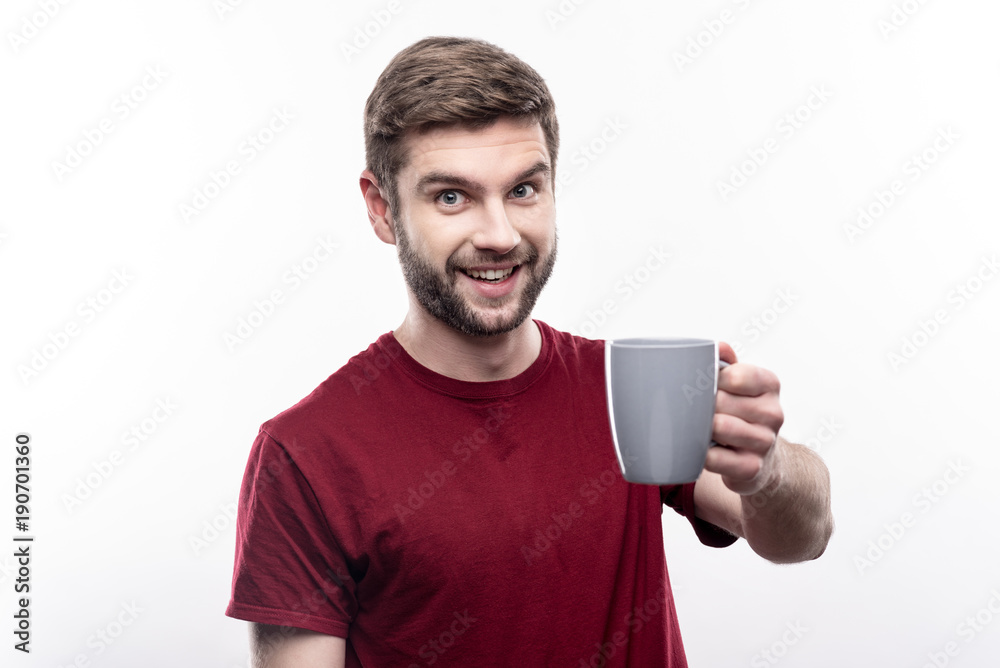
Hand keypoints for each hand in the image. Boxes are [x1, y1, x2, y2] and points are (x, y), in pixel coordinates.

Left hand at [704, 342, 784, 495]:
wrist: (761, 458)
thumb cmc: (741, 413)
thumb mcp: (739, 384)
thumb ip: (727, 363)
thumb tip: (718, 347)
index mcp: (770, 384)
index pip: (736, 375)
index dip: (713, 380)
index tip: (705, 386)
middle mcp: (773, 412)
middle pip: (722, 401)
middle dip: (702, 406)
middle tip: (693, 410)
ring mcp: (765, 441)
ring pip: (720, 427)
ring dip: (701, 428)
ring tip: (697, 427)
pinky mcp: (753, 468)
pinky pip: (717, 458)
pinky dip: (703, 454)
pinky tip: (702, 449)